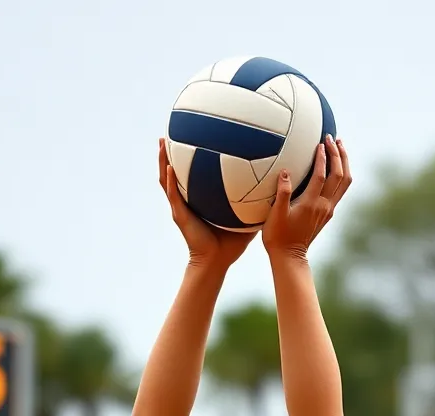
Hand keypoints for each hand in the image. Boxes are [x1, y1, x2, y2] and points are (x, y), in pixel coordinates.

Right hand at [159, 139, 254, 269]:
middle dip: (170, 154)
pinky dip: (170, 181)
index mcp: (199, 201)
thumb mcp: (245, 218)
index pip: (192, 176)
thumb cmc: (231, 245)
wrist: (217, 261)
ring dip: (163, 161)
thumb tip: (272, 187)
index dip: (189, 160)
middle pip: (174, 174)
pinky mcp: (181, 216)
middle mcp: (187, 202)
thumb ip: (255, 202)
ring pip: (167, 181)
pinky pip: (173, 195)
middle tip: (169, 134)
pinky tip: (169, 167)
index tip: (191, 139)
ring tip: (162, 143)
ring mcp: (181, 209)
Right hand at [262, 136, 350, 259]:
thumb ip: (282, 193)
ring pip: (344, 182)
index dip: (322, 158)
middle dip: (337, 154)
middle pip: (339, 176)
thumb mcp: (276, 215)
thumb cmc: (278, 237)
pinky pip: (340, 190)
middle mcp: (324, 206)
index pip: (320, 175)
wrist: (289, 257)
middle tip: (331, 137)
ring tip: (339, 146)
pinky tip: (335, 166)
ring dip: (343, 163)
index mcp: (311, 204)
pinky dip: (341, 174)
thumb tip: (285, 172)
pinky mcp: (328, 213)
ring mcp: (328, 210)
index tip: (320, 143)